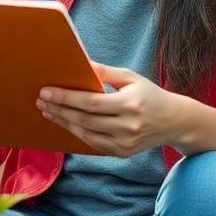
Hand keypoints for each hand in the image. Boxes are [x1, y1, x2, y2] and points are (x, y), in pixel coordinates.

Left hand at [36, 62, 182, 157]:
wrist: (174, 121)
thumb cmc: (150, 94)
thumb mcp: (131, 77)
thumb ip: (105, 72)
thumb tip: (81, 63)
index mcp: (130, 104)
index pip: (90, 102)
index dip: (66, 98)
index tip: (46, 91)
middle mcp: (127, 126)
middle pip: (85, 120)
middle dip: (59, 110)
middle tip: (41, 101)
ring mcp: (125, 142)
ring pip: (86, 134)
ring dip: (64, 123)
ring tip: (48, 112)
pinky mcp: (122, 152)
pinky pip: (94, 144)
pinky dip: (78, 133)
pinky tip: (66, 122)